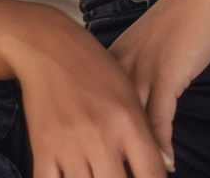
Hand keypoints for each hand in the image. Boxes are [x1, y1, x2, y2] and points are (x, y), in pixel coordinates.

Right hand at [10, 9, 168, 177]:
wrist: (48, 44)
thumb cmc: (93, 65)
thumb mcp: (127, 91)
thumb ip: (146, 129)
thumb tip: (166, 165)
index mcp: (127, 118)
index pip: (151, 172)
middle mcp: (101, 134)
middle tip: (117, 173)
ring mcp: (70, 143)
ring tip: (98, 172)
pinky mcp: (43, 147)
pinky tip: (72, 176)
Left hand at [108, 0, 209, 169]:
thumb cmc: (186, 16)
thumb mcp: (152, 44)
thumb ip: (138, 69)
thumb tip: (137, 103)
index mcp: (114, 54)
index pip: (93, 101)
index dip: (95, 131)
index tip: (98, 154)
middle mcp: (122, 62)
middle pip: (106, 117)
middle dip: (110, 147)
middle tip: (115, 170)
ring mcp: (142, 68)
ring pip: (130, 123)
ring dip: (136, 155)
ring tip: (139, 174)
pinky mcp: (166, 74)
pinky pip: (159, 120)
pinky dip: (162, 146)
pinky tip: (167, 163)